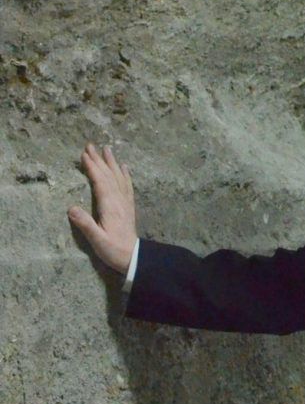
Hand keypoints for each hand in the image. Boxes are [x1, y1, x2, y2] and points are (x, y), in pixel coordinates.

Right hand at [68, 143, 136, 274]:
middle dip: (99, 160)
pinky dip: (125, 175)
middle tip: (90, 145)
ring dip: (112, 163)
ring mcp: (125, 203)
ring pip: (118, 178)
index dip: (92, 168)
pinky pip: (127, 187)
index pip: (100, 182)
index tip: (84, 154)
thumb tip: (71, 208)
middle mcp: (119, 201)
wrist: (133, 258)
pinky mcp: (129, 208)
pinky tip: (124, 167)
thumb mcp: (97, 240)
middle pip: (109, 176)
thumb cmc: (113, 250)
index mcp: (110, 207)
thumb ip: (85, 224)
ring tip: (107, 149)